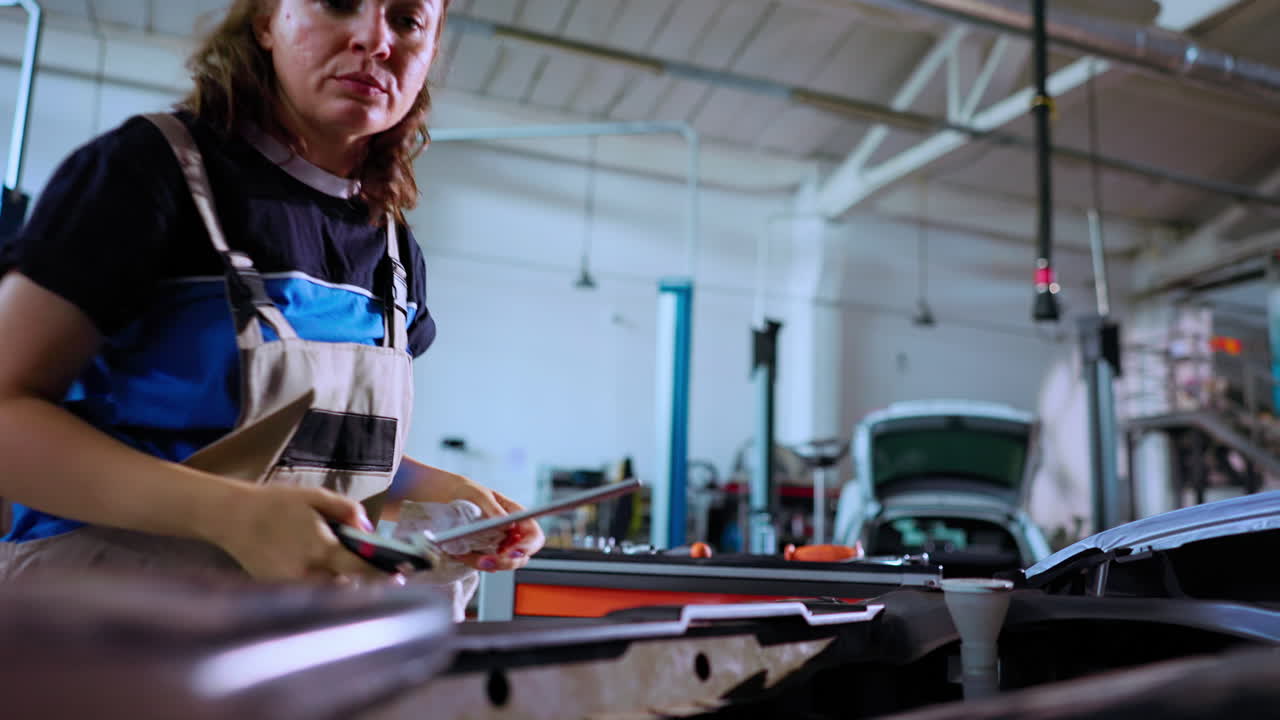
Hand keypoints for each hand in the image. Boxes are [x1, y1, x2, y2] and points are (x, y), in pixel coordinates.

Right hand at [209, 484, 405, 583]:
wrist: (231, 518)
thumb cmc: (275, 503)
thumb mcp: (315, 497)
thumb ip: (346, 510)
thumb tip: (369, 528)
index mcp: (320, 549)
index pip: (362, 569)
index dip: (383, 574)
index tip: (401, 575)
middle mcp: (308, 573)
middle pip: (349, 588)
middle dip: (366, 582)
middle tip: (383, 576)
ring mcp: (291, 586)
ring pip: (330, 595)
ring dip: (346, 586)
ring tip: (356, 575)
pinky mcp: (279, 592)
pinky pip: (310, 595)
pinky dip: (324, 589)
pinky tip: (329, 576)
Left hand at [444, 479, 544, 571]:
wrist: (448, 497)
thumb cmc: (468, 491)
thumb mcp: (481, 495)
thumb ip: (494, 509)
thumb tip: (508, 524)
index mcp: (517, 516)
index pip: (534, 536)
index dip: (528, 547)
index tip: (512, 551)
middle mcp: (512, 533)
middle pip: (521, 556)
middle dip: (505, 561)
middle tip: (486, 560)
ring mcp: (499, 544)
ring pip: (503, 564)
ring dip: (486, 564)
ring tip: (465, 555)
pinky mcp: (485, 552)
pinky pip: (485, 565)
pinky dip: (473, 562)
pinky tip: (460, 553)